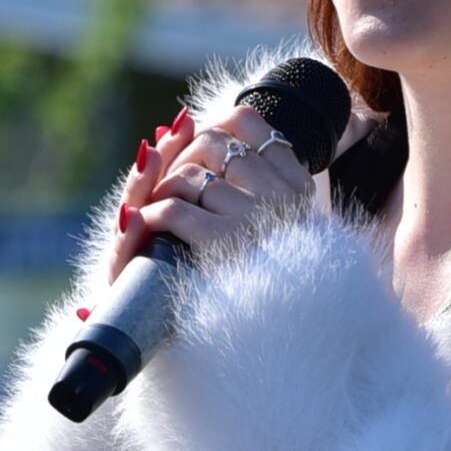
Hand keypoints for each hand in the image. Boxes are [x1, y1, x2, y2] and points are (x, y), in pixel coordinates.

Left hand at [106, 104, 314, 282]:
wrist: (281, 329)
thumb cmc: (266, 273)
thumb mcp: (270, 217)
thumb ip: (233, 169)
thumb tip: (180, 123)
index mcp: (298, 185)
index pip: (246, 121)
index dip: (211, 126)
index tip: (198, 148)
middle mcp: (281, 197)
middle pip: (212, 142)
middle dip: (182, 157)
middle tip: (173, 184)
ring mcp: (254, 220)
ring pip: (190, 176)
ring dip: (163, 188)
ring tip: (160, 207)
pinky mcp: (223, 246)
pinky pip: (174, 210)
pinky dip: (153, 214)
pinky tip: (152, 224)